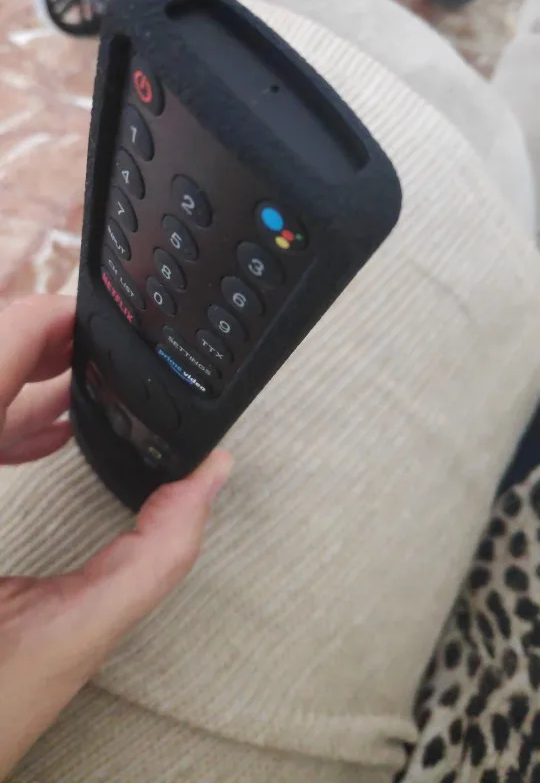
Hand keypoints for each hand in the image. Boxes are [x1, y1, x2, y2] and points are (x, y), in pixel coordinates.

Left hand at [0, 295, 232, 779]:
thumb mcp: (70, 637)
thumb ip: (153, 557)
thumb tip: (208, 481)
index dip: (43, 322)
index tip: (95, 321)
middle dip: (39, 344)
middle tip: (101, 348)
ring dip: (22, 378)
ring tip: (85, 383)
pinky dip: (8, 418)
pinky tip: (44, 431)